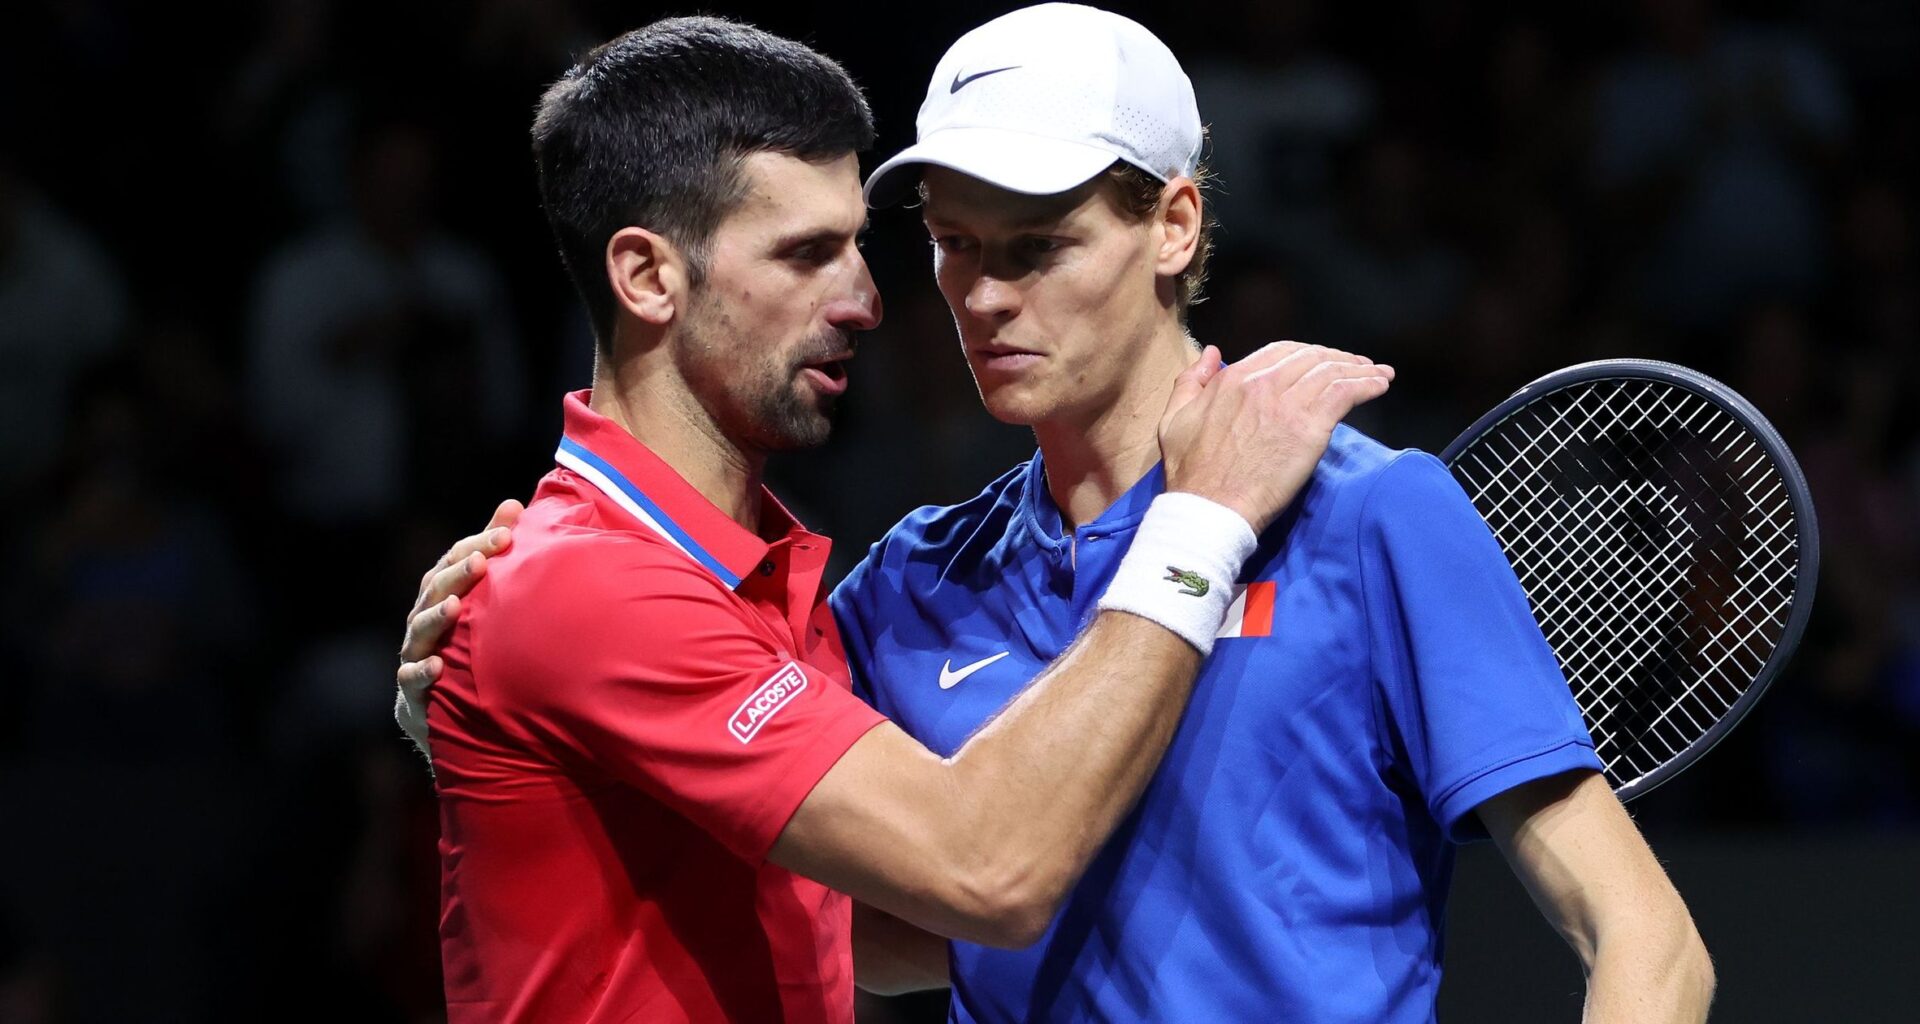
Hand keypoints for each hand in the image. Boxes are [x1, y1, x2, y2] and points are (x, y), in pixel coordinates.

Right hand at [393, 499, 523, 753]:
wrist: (450, 712)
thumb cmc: (471, 642)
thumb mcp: (484, 596)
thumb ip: (494, 552)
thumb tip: (515, 503)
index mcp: (442, 593)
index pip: (455, 561)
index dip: (477, 545)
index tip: (506, 533)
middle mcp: (424, 619)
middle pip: (435, 590)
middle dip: (457, 575)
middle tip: (480, 560)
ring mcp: (416, 654)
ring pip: (419, 631)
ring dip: (435, 618)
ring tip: (454, 606)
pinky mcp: (412, 692)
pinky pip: (411, 680)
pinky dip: (421, 672)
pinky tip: (436, 666)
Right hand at [1159, 342, 1392, 533]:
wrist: (1209, 508)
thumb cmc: (1190, 474)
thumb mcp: (1174, 419)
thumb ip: (1191, 381)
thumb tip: (1211, 353)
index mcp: (1233, 379)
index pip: (1279, 352)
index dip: (1305, 353)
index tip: (1320, 360)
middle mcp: (1262, 383)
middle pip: (1310, 358)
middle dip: (1337, 358)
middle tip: (1356, 365)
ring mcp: (1287, 404)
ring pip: (1332, 371)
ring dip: (1359, 369)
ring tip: (1377, 374)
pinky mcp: (1310, 427)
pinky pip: (1345, 393)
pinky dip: (1366, 385)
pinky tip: (1380, 385)